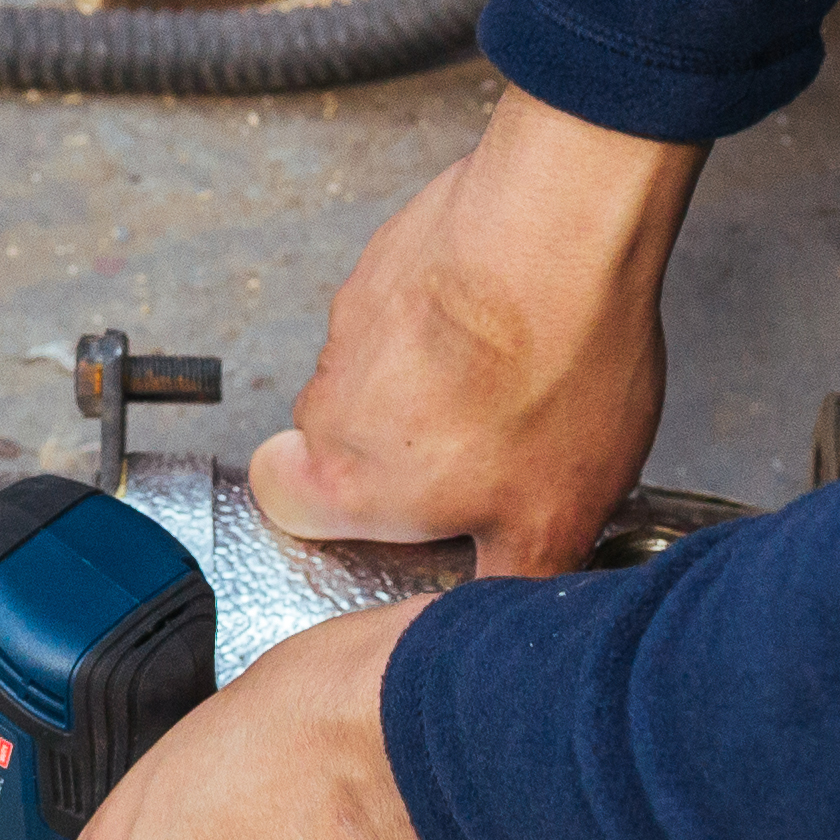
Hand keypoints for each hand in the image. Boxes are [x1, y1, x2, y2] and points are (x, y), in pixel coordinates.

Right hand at [251, 86, 705, 573]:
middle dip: (404, 446)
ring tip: (522, 376)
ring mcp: (354, 315)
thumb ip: (513, 582)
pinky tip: (525, 318)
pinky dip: (454, 315)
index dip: (326, 511)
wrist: (560, 224)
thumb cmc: (547, 367)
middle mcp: (331, 397)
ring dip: (433, 379)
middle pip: (340, 435)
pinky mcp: (389, 255)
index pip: (279, 502)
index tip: (389, 513)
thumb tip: (510, 615)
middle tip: (488, 448)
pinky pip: (411, 303)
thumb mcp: (557, 518)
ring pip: (378, 367)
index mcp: (348, 478)